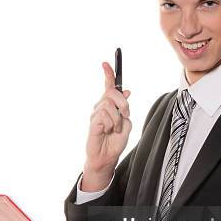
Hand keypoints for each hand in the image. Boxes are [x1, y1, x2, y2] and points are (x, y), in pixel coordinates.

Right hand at [82, 62, 131, 188]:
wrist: (107, 157)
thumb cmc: (115, 141)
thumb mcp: (126, 123)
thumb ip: (125, 108)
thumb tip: (126, 91)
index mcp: (110, 106)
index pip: (109, 87)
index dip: (108, 74)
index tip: (106, 63)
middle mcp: (101, 107)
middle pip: (112, 93)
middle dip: (123, 103)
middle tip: (126, 116)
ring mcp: (96, 113)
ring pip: (110, 105)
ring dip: (117, 119)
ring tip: (114, 129)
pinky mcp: (93, 121)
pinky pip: (104, 115)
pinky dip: (111, 124)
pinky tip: (108, 131)